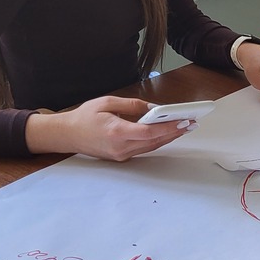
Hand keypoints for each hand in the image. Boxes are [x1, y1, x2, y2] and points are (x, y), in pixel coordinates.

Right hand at [24, 96, 193, 160]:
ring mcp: (121, 154)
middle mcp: (120, 147)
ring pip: (151, 147)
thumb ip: (132, 105)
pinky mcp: (121, 156)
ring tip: (184, 126)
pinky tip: (166, 132)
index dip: (169, 127)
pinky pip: (143, 148)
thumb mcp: (108, 103)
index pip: (149, 132)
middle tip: (192, 123)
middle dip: (175, 132)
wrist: (67, 135)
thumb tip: (153, 108)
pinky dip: (157, 141)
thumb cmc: (84, 117)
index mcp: (116, 132)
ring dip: (168, 137)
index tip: (184, 121)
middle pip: (154, 142)